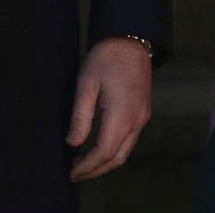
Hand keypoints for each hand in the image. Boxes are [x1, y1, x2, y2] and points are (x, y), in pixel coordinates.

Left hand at [66, 37, 151, 180]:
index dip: (87, 167)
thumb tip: (73, 143)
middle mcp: (137, 120)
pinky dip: (114, 150)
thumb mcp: (86, 85)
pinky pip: (129, 139)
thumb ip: (81, 116)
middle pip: (118, 157)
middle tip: (75, 174)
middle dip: (96, 170)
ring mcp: (142, 116)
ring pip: (125, 151)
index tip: (71, 173)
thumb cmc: (106, 59)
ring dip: (105, 161)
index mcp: (122, 115)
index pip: (104, 152)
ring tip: (83, 163)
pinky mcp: (143, 112)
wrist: (130, 40)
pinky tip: (98, 147)